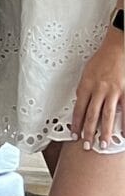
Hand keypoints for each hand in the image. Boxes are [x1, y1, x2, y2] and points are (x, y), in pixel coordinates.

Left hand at [71, 31, 123, 149]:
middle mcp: (98, 90)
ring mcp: (113, 92)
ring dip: (104, 131)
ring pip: (107, 115)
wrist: (117, 49)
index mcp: (86, 85)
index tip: (74, 134)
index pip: (78, 108)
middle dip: (88, 132)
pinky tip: (124, 134)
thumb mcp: (86, 73)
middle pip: (92, 115)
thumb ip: (84, 89)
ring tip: (102, 144)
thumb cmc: (101, 60)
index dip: (76, 123)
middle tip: (86, 145)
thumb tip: (81, 102)